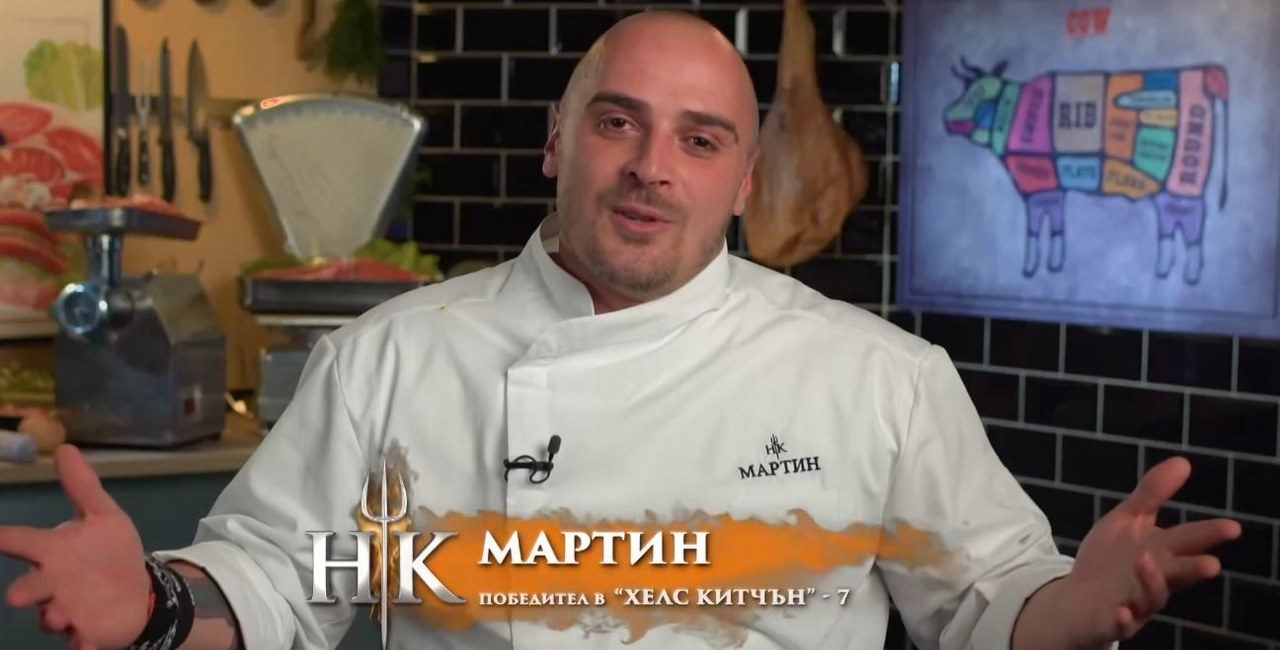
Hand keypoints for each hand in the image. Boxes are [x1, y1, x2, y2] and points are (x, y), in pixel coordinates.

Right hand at [0, 445, 150, 649]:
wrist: (139, 593)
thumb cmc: (111, 554)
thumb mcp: (104, 518)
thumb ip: (82, 487)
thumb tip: (65, 448)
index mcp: (53, 552)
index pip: (20, 541)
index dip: (2, 537)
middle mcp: (51, 584)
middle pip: (28, 588)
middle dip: (26, 590)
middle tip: (24, 594)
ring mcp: (66, 611)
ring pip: (51, 617)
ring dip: (55, 616)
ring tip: (65, 616)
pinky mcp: (86, 634)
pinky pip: (79, 643)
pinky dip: (81, 645)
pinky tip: (86, 644)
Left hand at [1060, 456, 1240, 645]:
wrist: (1079, 598)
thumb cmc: (1111, 559)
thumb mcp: (1128, 520)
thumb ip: (1153, 494)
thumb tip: (1183, 461)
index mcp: (1162, 553)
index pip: (1188, 540)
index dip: (1209, 534)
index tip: (1232, 527)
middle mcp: (1155, 579)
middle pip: (1178, 573)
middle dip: (1194, 569)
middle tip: (1212, 564)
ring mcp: (1136, 602)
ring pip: (1151, 596)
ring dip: (1152, 582)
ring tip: (1146, 561)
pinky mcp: (1114, 621)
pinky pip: (1121, 623)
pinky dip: (1124, 618)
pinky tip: (1121, 611)